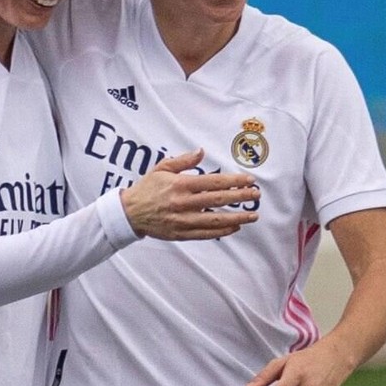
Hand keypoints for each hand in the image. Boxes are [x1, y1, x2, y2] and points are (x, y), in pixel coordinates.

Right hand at [119, 150, 260, 239]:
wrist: (129, 213)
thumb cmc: (147, 188)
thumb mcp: (162, 168)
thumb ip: (183, 161)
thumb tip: (201, 151)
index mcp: (180, 185)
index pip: (213, 182)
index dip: (233, 181)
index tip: (249, 180)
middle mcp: (183, 203)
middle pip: (218, 200)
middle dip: (240, 197)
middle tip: (256, 195)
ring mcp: (182, 220)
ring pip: (215, 221)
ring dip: (237, 218)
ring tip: (253, 215)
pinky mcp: (181, 234)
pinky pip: (205, 234)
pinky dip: (222, 232)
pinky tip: (235, 227)